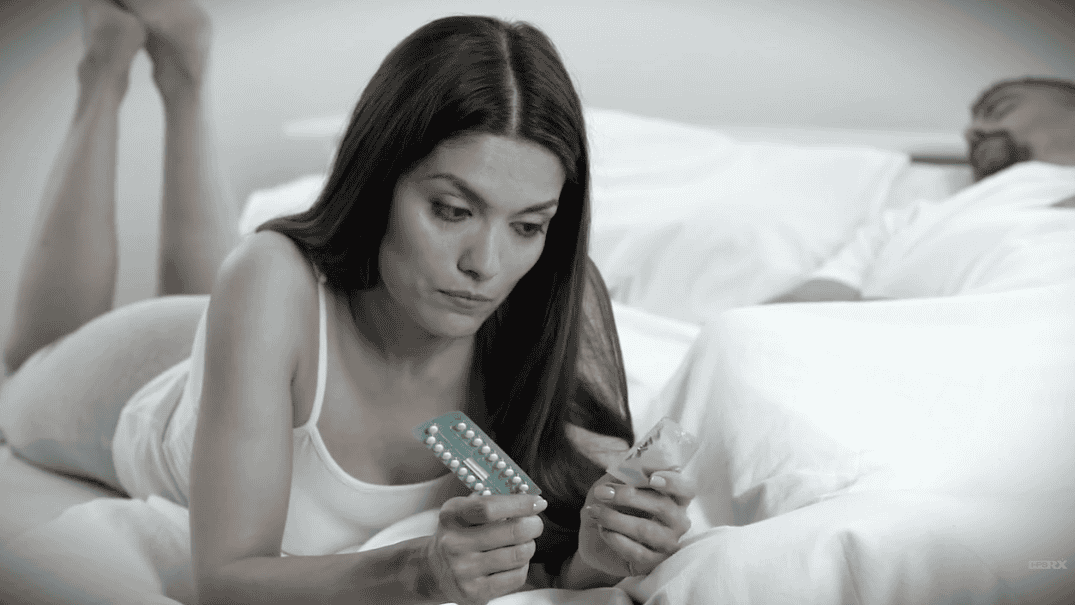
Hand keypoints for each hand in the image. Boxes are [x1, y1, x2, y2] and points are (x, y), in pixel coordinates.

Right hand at [424, 494, 546, 604]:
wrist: (436, 570)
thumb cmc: (459, 535)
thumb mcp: (464, 511)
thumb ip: (492, 501)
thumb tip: (529, 498)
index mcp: (452, 516)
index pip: (489, 507)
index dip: (520, 503)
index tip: (537, 502)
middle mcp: (454, 544)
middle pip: (511, 531)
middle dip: (533, 525)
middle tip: (535, 524)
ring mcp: (463, 571)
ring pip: (518, 555)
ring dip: (529, 546)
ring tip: (522, 543)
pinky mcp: (475, 593)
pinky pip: (516, 577)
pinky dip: (522, 567)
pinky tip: (513, 562)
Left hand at [576, 471, 694, 577]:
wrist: (594, 540)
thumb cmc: (612, 506)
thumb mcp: (614, 483)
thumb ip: (625, 472)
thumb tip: (631, 463)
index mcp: (674, 498)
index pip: (686, 489)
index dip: (672, 482)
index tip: (651, 478)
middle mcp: (678, 522)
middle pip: (663, 506)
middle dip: (629, 496)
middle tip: (602, 492)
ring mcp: (668, 545)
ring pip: (646, 530)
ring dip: (615, 518)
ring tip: (595, 512)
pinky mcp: (653, 564)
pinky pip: (636, 552)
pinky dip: (615, 538)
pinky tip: (603, 530)